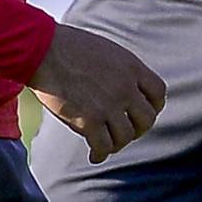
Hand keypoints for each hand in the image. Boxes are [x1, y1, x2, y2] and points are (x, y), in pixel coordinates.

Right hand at [28, 24, 167, 163]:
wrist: (43, 50)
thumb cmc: (68, 47)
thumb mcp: (107, 51)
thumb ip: (121, 70)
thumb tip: (126, 87)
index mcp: (132, 67)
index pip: (158, 93)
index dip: (153, 107)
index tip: (141, 113)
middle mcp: (125, 87)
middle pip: (147, 119)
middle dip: (138, 129)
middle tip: (126, 132)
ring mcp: (108, 105)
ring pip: (126, 136)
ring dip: (117, 143)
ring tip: (107, 144)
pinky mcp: (88, 120)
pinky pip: (104, 146)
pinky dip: (100, 154)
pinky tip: (94, 154)